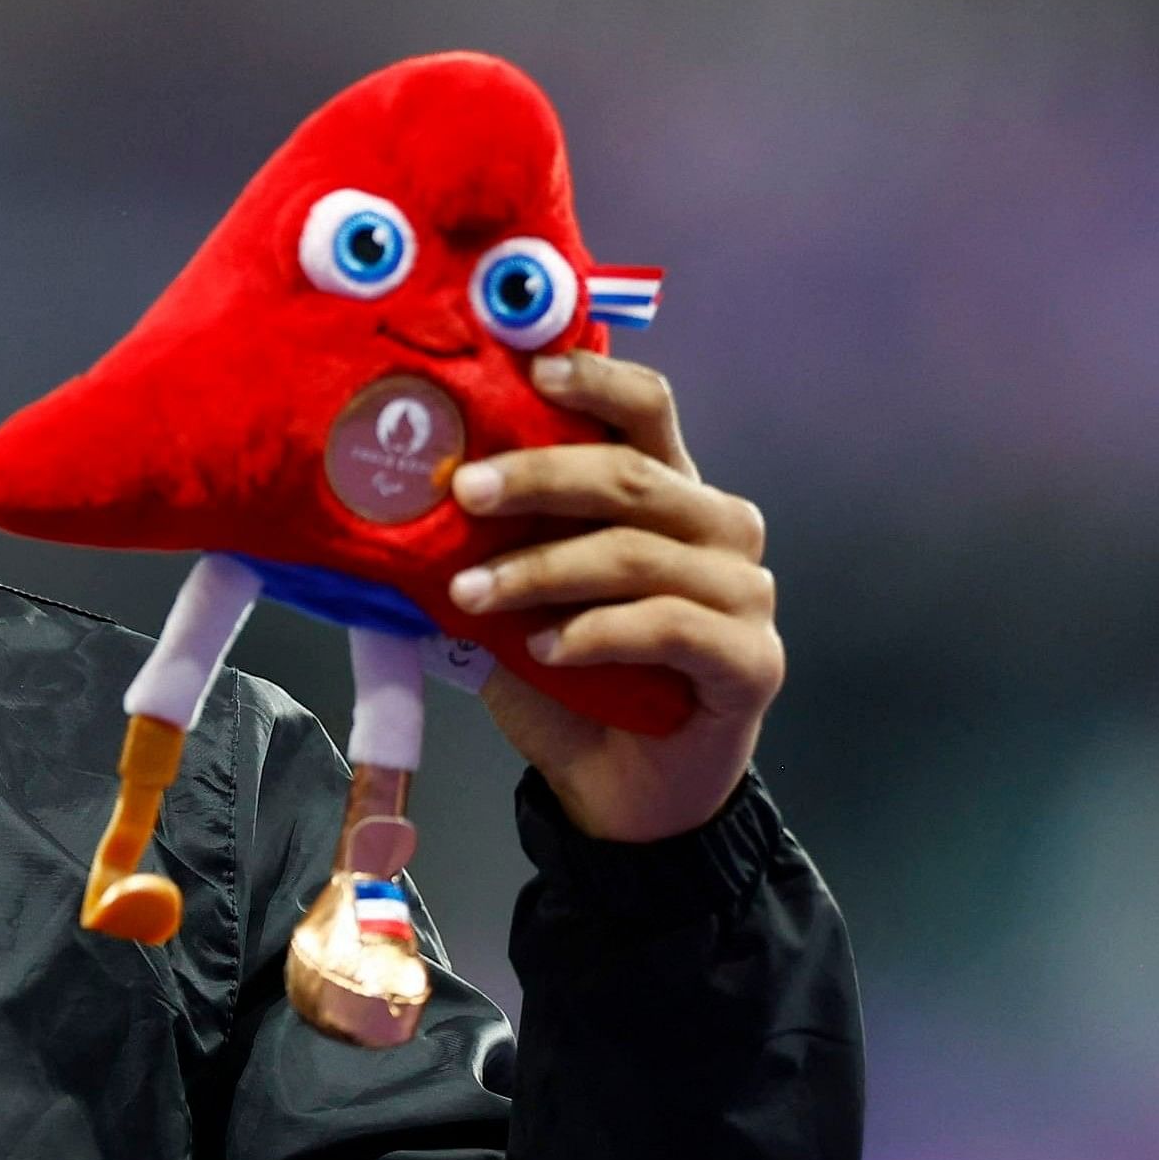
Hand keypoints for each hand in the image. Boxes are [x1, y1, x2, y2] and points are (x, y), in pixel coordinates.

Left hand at [444, 351, 781, 841]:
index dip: (597, 381)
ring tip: (468, 596)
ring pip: (638, 553)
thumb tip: (406, 493)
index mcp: (668, 494)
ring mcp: (745, 593)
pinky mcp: (752, 661)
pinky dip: (596, 633)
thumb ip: (494, 543)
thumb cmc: (569, 679)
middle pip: (634, 475)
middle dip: (538, 477)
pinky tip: (544, 650)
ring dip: (542, 569)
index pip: (648, 410)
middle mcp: (719, 529)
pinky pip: (669, 627)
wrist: (616, 788)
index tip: (530, 370)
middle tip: (461, 490)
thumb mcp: (518, 598)